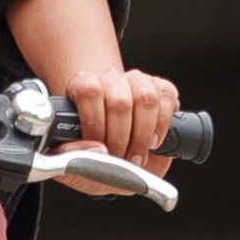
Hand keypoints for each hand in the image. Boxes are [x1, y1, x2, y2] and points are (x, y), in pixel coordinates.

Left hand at [54, 64, 179, 189]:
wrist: (118, 158)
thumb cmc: (94, 154)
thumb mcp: (74, 160)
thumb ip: (73, 154)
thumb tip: (95, 149)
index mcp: (82, 87)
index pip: (89, 92)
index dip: (96, 124)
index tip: (100, 149)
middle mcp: (110, 79)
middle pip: (119, 101)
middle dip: (120, 138)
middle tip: (119, 159)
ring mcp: (137, 80)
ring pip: (145, 98)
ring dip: (142, 135)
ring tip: (136, 157)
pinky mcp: (161, 88)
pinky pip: (167, 96)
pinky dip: (162, 124)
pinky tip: (153, 143)